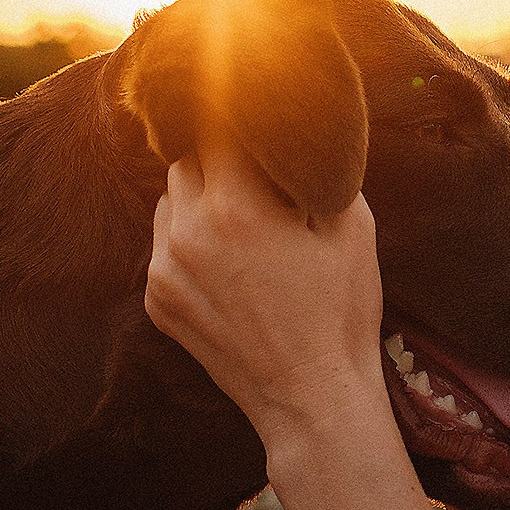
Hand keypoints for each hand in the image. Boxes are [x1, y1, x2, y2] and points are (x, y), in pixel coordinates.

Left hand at [143, 136, 387, 448]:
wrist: (312, 398)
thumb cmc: (342, 311)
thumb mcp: (351, 226)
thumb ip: (319, 165)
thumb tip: (301, 128)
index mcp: (236, 207)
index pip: (218, 128)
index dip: (239, 117)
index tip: (254, 111)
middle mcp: (188, 232)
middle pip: (187, 160)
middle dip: (219, 158)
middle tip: (254, 172)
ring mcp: (165, 271)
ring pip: (169, 200)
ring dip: (199, 197)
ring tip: (243, 221)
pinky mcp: (158, 302)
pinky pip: (163, 245)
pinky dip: (189, 240)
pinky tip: (229, 262)